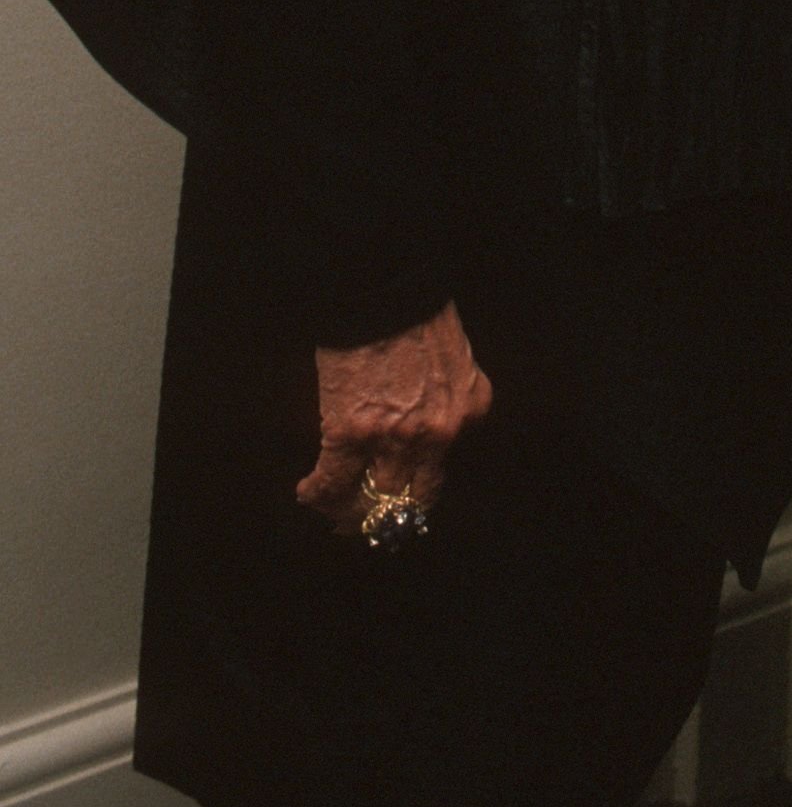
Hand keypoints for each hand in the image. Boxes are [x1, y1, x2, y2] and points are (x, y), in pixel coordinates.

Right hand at [295, 300, 492, 532]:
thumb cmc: (419, 311)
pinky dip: (317, 492)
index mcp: (468, 412)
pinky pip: (332, 481)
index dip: (415, 493)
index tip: (400, 502)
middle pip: (409, 500)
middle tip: (365, 522)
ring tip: (334, 510)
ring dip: (348, 510)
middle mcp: (438, 435)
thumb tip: (423, 423)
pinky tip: (307, 492)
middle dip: (385, 517)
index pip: (442, 473)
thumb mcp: (455, 359)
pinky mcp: (352, 432)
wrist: (386, 284)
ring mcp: (395, 438)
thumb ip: (447, 398)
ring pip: (370, 501)